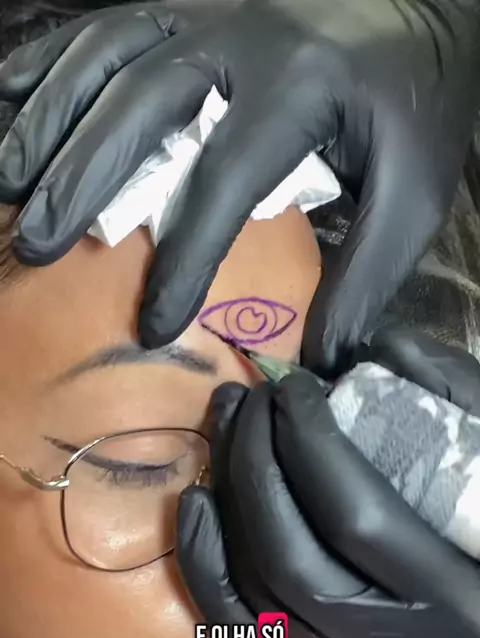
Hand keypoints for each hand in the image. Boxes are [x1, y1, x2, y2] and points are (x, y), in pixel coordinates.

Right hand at [0, 2, 477, 374]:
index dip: (183, 260)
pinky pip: (100, 25)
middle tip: (35, 244)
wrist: (418, 8)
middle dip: (80, 181)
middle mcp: (236, 39)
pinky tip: (9, 99)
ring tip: (6, 181)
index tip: (151, 326)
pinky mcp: (183, 2)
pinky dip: (49, 65)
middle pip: (139, 109)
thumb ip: (373, 270)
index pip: (222, 182)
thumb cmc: (412, 105)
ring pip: (104, 58)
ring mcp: (202, 10)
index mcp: (297, 88)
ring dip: (48, 119)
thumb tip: (322, 354)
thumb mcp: (417, 189)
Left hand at [177, 328, 479, 637]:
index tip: (292, 387)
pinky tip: (196, 505)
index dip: (309, 443)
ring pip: (256, 594)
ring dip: (225, 503)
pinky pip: (243, 628)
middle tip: (247, 402)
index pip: (354, 515)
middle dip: (254, 466)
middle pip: (289, 557)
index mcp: (458, 593)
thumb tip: (362, 351)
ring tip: (224, 430)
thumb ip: (445, 392)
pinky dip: (208, 567)